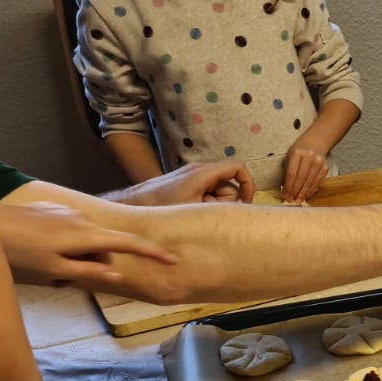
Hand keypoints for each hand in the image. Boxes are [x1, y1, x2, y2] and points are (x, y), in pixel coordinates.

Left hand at [0, 201, 178, 288]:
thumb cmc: (20, 252)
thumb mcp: (56, 270)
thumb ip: (89, 272)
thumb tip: (119, 274)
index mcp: (87, 235)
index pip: (130, 243)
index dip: (153, 253)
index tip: (173, 261)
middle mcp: (82, 219)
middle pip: (104, 244)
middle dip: (96, 262)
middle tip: (64, 279)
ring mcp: (67, 212)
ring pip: (86, 238)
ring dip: (77, 254)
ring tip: (46, 267)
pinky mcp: (52, 209)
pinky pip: (70, 230)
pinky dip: (65, 243)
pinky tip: (40, 250)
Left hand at [114, 161, 256, 205]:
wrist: (133, 204)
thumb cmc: (161, 206)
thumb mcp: (194, 209)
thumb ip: (219, 207)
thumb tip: (239, 211)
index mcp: (203, 173)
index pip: (237, 167)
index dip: (248, 183)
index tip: (246, 202)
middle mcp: (200, 171)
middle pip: (229, 184)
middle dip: (224, 201)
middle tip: (206, 212)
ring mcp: (193, 177)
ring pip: (218, 192)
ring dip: (212, 205)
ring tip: (194, 213)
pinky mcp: (187, 184)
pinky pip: (207, 193)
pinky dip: (204, 204)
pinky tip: (190, 212)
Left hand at [283, 136, 331, 203]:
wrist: (316, 142)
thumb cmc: (300, 150)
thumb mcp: (290, 155)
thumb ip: (288, 169)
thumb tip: (286, 188)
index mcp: (297, 152)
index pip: (292, 173)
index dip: (288, 186)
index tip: (285, 195)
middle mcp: (309, 157)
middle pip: (301, 179)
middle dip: (295, 192)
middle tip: (291, 201)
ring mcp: (318, 162)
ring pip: (310, 182)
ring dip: (303, 193)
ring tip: (298, 201)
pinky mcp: (324, 168)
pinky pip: (317, 182)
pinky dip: (311, 190)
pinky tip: (306, 195)